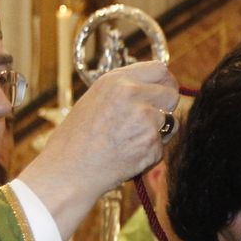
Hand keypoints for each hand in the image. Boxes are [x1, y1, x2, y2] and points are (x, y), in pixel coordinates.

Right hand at [19, 61, 178, 240]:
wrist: (68, 170)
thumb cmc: (76, 140)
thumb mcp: (95, 100)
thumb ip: (125, 91)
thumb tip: (153, 89)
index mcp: (116, 80)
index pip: (160, 69)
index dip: (166, 82)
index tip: (165, 92)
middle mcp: (132, 94)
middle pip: (171, 95)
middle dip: (167, 109)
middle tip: (151, 122)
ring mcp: (144, 118)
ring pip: (170, 124)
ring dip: (157, 135)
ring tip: (127, 143)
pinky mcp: (151, 143)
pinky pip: (161, 148)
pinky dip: (149, 155)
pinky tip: (126, 157)